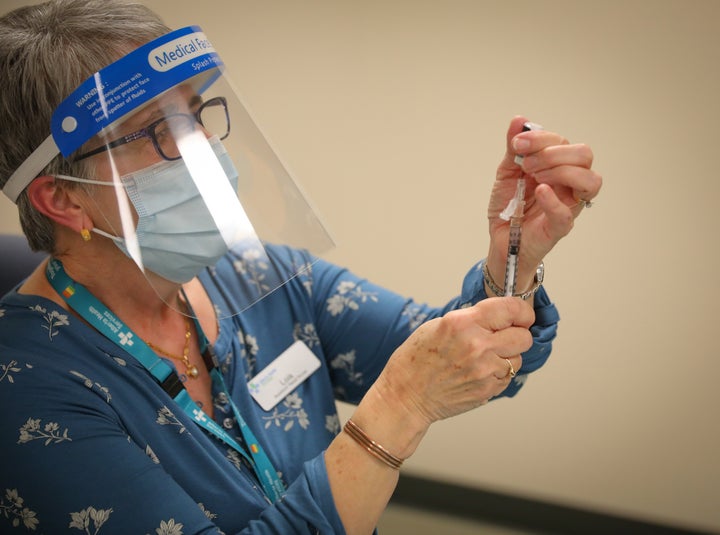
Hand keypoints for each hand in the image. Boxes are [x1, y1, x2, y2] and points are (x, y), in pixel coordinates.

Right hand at [374, 297, 533, 438]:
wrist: (405, 395)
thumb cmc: (415, 360)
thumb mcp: (438, 326)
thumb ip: (471, 319)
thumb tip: (499, 316)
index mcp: (462, 323)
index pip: (511, 309)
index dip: (522, 311)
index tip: (522, 315)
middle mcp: (477, 345)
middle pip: (524, 336)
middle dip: (518, 334)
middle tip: (506, 336)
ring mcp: (484, 370)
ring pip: (518, 358)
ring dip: (507, 356)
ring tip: (485, 357)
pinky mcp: (487, 390)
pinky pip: (507, 376)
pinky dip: (499, 373)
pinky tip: (479, 372)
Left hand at [486, 116, 601, 289]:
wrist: (501, 238)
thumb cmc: (510, 206)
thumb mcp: (506, 172)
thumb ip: (513, 148)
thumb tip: (519, 120)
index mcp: (557, 166)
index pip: (563, 142)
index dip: (541, 138)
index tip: (518, 144)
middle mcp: (568, 182)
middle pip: (583, 155)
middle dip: (552, 153)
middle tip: (526, 165)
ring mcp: (568, 204)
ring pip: (590, 180)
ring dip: (560, 171)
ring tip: (535, 178)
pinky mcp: (559, 227)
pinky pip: (567, 213)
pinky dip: (554, 199)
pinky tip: (540, 191)